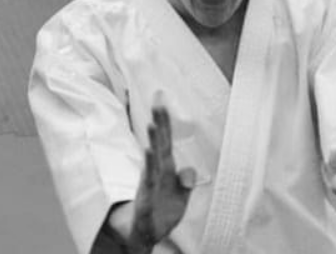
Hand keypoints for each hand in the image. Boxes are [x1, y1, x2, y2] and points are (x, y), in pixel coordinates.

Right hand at [128, 107, 195, 250]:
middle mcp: (156, 173)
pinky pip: (147, 183)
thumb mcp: (181, 197)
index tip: (161, 97)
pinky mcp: (144, 201)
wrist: (145, 238)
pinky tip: (149, 154)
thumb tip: (190, 170)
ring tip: (151, 125)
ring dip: (152, 143)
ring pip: (151, 160)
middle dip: (159, 122)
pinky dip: (148, 169)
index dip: (165, 120)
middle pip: (159, 144)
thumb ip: (187, 180)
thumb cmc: (160, 214)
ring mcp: (148, 186)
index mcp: (165, 169)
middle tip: (158, 99)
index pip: (166, 140)